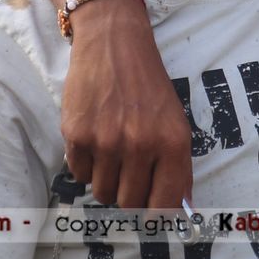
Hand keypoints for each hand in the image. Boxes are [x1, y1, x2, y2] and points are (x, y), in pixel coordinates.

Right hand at [61, 0, 193, 208]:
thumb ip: (178, 166)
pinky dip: (85, 164)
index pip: (164, 204)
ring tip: (110, 150)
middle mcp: (141, 145)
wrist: (113, 43)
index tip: (150, 215)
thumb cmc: (147, 84)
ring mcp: (107, 141)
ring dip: (105, 179)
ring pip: (102, 192)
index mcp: (172, 143)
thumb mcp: (175, 121)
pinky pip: (79, 174)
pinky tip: (93, 138)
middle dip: (128, 193)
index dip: (156, 215)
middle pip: (130, 203)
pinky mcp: (77, 135)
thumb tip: (181, 207)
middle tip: (128, 171)